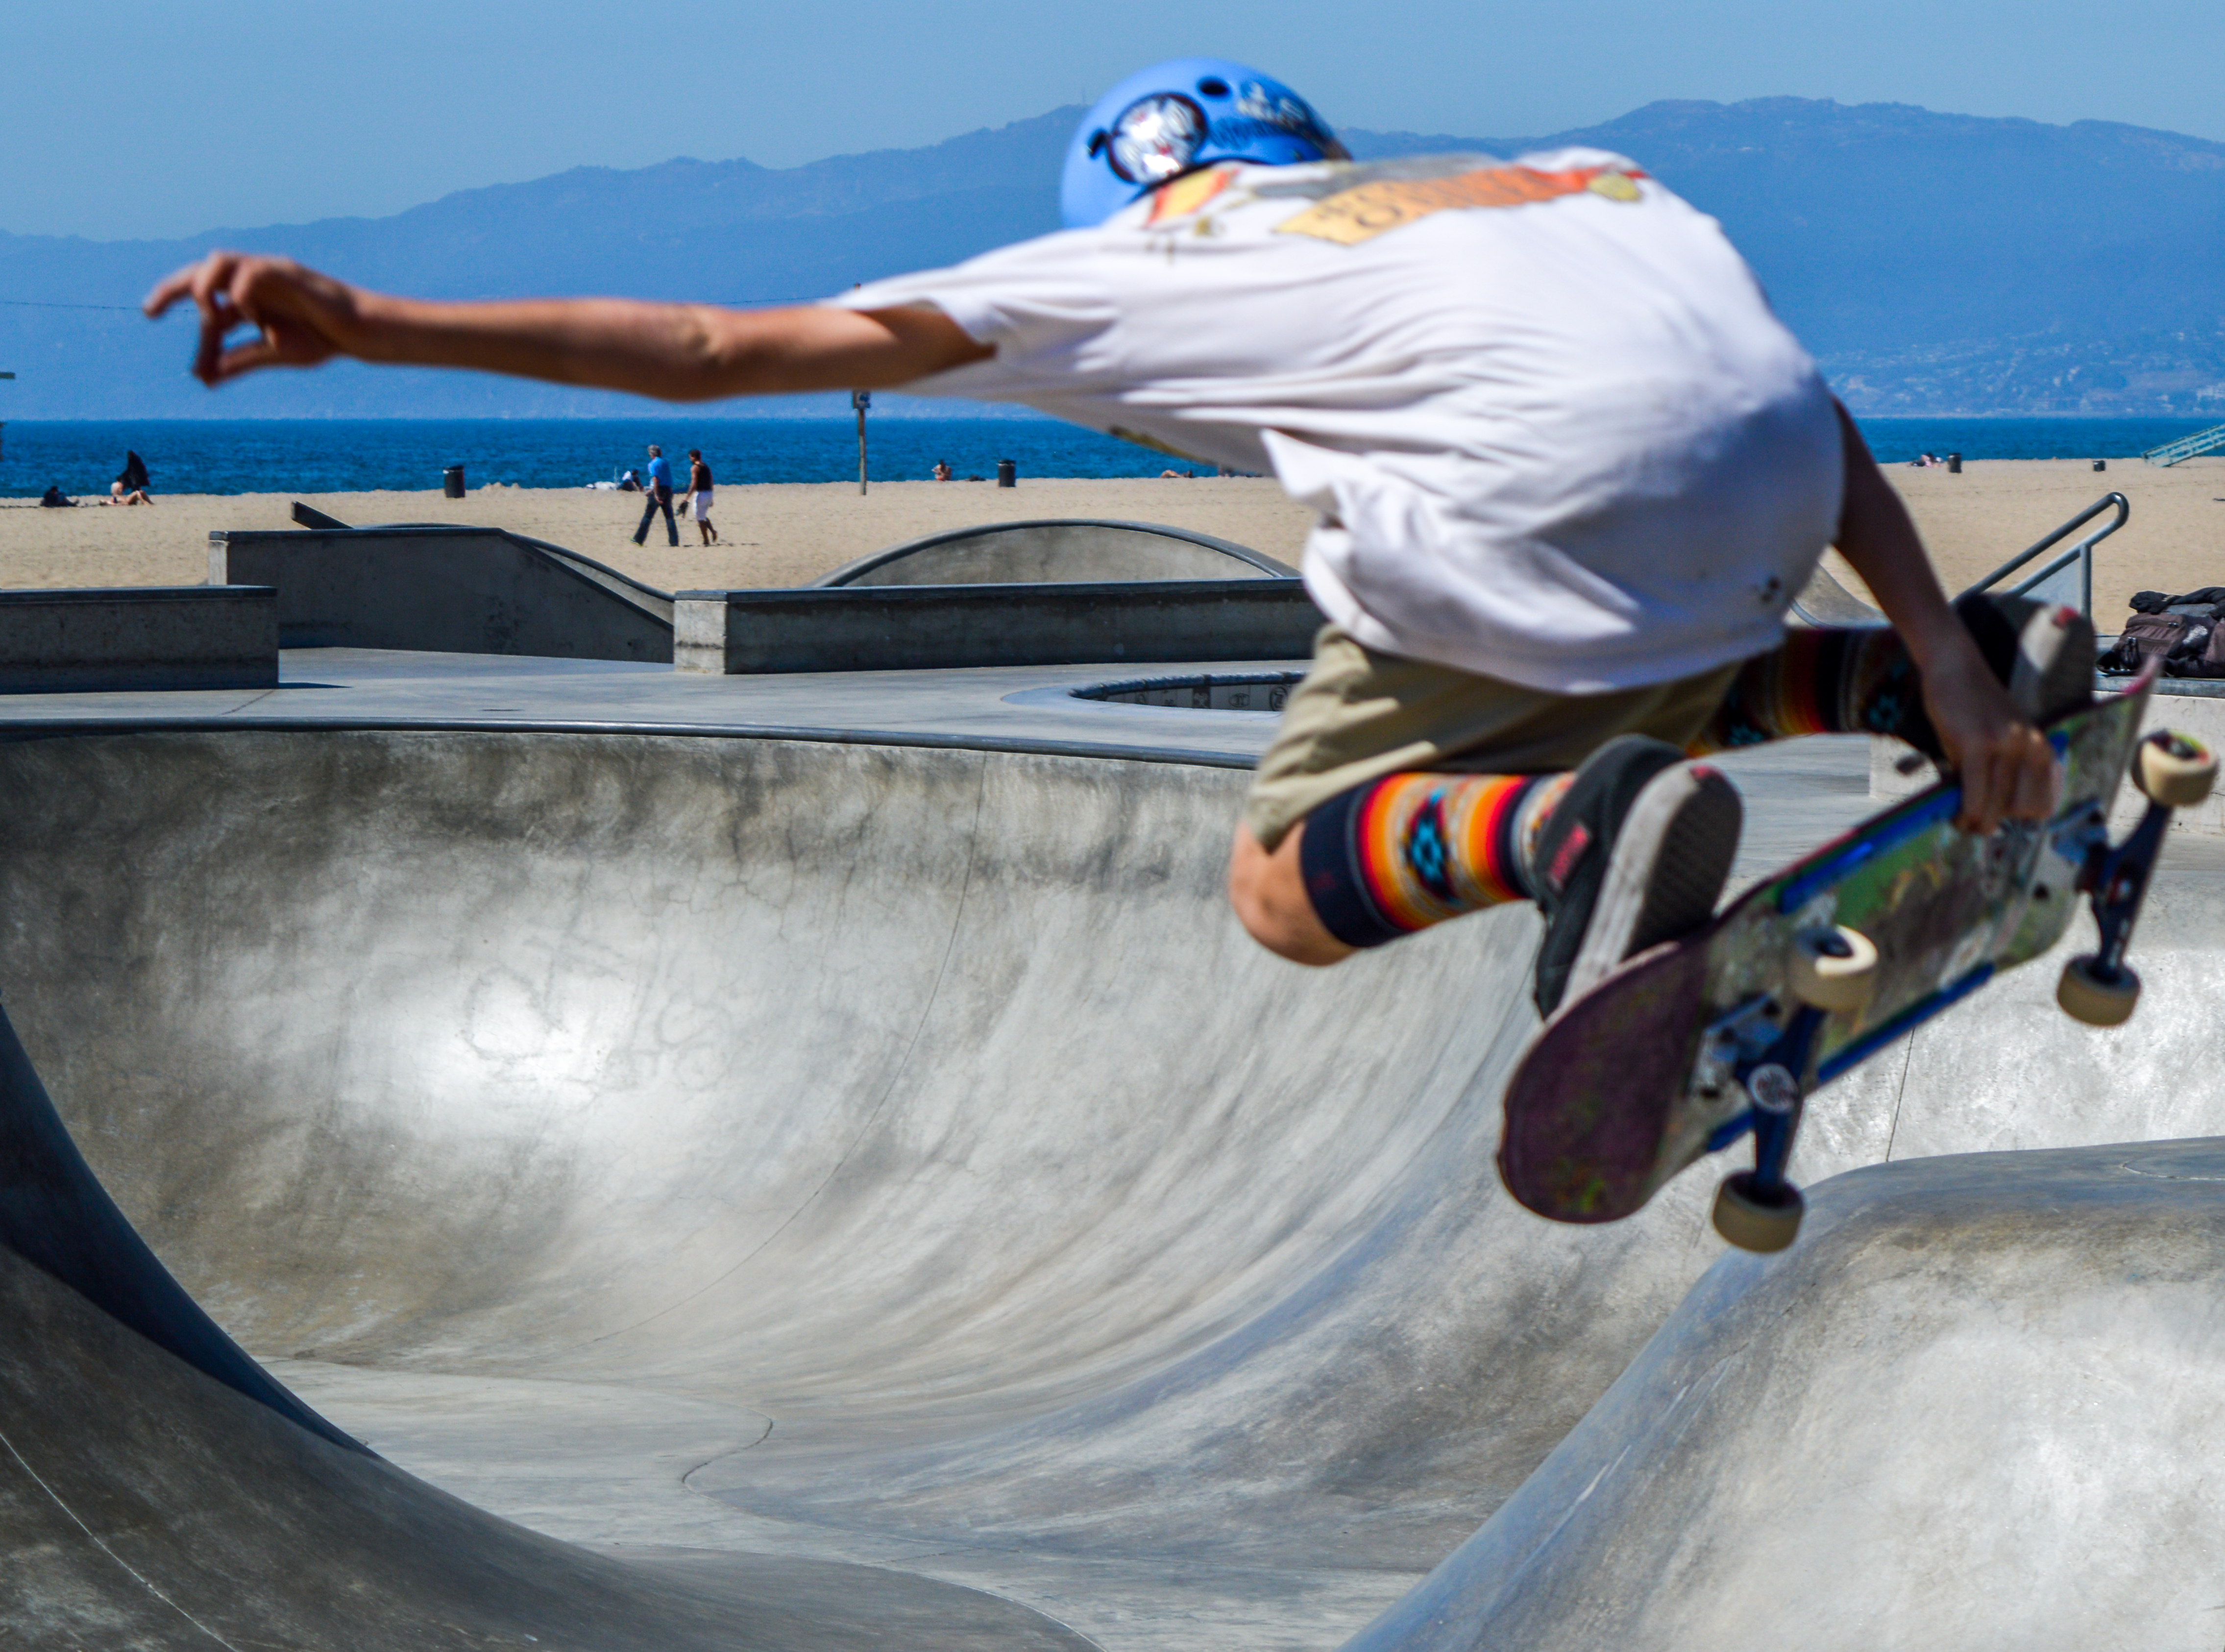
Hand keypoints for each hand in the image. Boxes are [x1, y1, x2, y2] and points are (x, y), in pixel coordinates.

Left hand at [144, 252, 360, 384]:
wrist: (360, 333)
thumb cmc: (324, 340)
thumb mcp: (274, 353)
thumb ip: (240, 361)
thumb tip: (204, 377)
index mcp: (248, 299)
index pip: (209, 309)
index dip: (192, 330)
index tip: (183, 354)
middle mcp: (251, 281)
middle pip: (200, 273)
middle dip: (172, 289)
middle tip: (150, 310)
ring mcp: (267, 273)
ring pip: (218, 261)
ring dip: (203, 285)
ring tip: (206, 315)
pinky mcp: (285, 272)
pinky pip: (249, 271)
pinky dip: (239, 292)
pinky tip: (245, 315)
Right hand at [1917, 642, 2058, 833]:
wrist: (1956, 668)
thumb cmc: (1972, 708)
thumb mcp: (1998, 740)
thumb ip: (2001, 771)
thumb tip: (1988, 813)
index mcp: (2041, 749)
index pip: (2041, 805)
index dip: (2017, 818)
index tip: (1993, 817)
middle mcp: (2031, 747)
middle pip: (2019, 810)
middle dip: (1994, 823)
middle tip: (1971, 825)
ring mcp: (2006, 745)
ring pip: (1996, 806)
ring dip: (1975, 822)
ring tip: (1959, 823)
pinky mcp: (1977, 743)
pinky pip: (1974, 793)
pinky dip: (1965, 811)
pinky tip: (1954, 813)